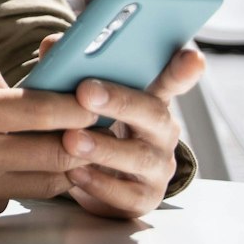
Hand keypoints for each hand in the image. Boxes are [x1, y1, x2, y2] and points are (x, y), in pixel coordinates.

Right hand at [0, 58, 97, 229]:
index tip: (89, 96)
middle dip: (79, 136)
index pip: (44, 109)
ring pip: (47, 182)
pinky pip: (13, 198)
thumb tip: (13, 82)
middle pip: (60, 151)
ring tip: (44, 146)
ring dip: (54, 163)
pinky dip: (15, 183)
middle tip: (81, 124)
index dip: (77, 102)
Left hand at [35, 33, 203, 219]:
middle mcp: (161, 132)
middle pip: (153, 113)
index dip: (183, 70)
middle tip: (86, 92)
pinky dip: (100, 183)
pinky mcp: (143, 198)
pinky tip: (75, 173)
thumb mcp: (81, 98)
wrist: (91, 179)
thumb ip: (70, 69)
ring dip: (104, 147)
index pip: (171, 80)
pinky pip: (126, 194)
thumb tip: (52, 45)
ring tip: (72, 139)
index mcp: (149, 100)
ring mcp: (157, 167)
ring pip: (139, 156)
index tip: (191, 57)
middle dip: (120, 101)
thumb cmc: (90, 127)